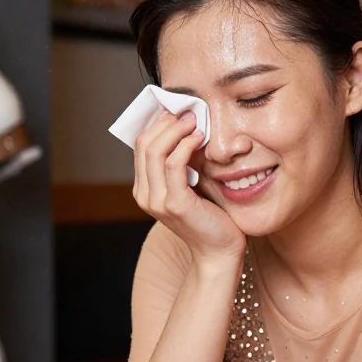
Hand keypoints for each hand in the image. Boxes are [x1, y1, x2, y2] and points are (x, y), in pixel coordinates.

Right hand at [133, 109, 244, 262]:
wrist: (219, 251)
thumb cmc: (210, 217)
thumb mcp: (191, 184)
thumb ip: (182, 162)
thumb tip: (186, 126)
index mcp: (144, 190)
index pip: (141, 146)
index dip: (157, 124)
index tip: (178, 110)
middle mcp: (145, 195)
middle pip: (144, 144)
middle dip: (166, 123)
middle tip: (187, 111)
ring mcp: (157, 201)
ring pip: (155, 151)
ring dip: (176, 130)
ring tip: (195, 121)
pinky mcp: (175, 204)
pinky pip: (174, 164)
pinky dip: (186, 145)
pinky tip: (200, 138)